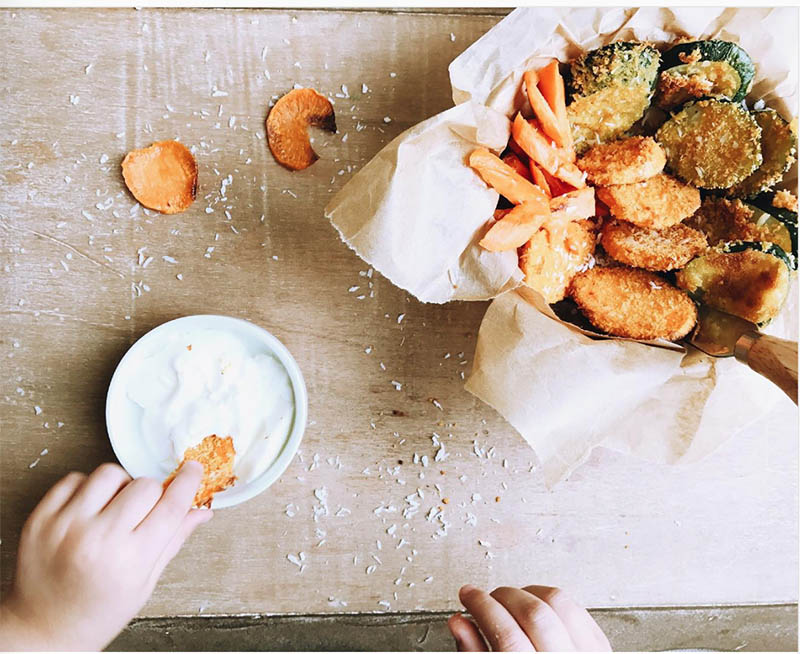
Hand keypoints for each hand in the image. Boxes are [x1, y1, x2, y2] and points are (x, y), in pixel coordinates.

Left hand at [0, 462, 210, 650]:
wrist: (43, 628)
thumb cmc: (96, 612)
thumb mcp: (144, 583)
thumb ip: (173, 540)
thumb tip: (201, 511)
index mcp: (130, 560)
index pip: (172, 505)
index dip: (188, 482)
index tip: (192, 470)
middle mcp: (97, 539)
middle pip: (145, 485)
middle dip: (153, 493)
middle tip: (143, 511)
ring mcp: (66, 526)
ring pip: (110, 473)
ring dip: (120, 486)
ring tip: (114, 509)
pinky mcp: (42, 518)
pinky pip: (74, 478)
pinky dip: (87, 488)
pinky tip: (89, 510)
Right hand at [448, 584, 610, 651]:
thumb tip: (461, 624)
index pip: (506, 634)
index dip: (481, 606)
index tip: (469, 596)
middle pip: (534, 614)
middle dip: (502, 596)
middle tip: (484, 598)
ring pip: (559, 604)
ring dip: (527, 593)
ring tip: (508, 600)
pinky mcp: (601, 652)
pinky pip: (578, 612)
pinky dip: (552, 602)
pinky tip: (535, 606)